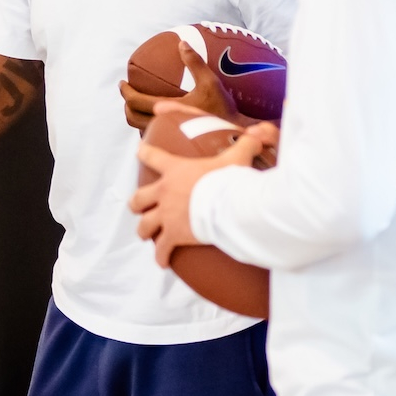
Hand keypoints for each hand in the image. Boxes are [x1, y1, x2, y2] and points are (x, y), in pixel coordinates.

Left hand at [118, 42, 244, 133]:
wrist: (234, 132)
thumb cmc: (222, 107)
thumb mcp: (210, 81)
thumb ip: (194, 62)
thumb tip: (182, 43)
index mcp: (167, 109)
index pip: (136, 101)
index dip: (125, 92)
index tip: (122, 83)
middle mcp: (163, 124)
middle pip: (131, 117)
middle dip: (125, 104)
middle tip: (128, 93)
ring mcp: (167, 136)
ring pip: (139, 128)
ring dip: (133, 115)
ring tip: (136, 104)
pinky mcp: (173, 142)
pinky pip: (151, 135)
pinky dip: (145, 125)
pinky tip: (152, 117)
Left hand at [130, 123, 276, 267]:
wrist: (225, 206)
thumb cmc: (228, 180)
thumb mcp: (236, 157)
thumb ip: (245, 144)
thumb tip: (259, 133)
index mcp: (174, 170)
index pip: (152, 156)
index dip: (144, 153)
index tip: (140, 151)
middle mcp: (164, 193)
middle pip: (139, 198)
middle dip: (137, 203)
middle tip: (139, 206)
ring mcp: (166, 215)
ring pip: (144, 225)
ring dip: (144, 230)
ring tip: (146, 234)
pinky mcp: (173, 235)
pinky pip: (161, 249)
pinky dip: (161, 256)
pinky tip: (162, 262)